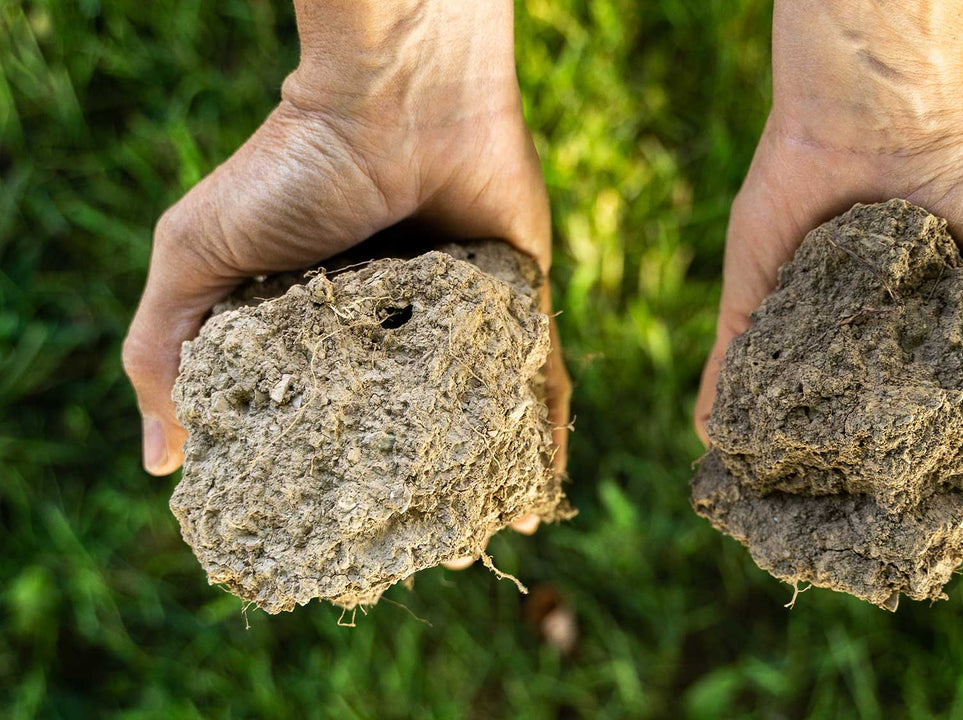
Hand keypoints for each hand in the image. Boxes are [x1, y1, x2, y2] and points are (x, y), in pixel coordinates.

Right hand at [122, 0, 568, 554]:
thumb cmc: (289, 171)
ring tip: (470, 543)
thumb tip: (162, 462)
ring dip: (476, 483)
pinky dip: (538, 441)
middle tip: (411, 554)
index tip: (324, 540)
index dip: (324, 483)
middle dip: (410, 495)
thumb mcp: (196, 256)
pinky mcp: (520, 305)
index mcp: (319, 331)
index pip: (323, 425)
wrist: (399, 98)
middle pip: (406, 433)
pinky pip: (536, 384)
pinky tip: (532, 496)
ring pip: (474, 421)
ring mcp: (462, 323)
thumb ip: (167, 351)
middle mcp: (394, 334)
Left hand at [695, 0, 962, 491]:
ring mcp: (813, 340)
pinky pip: (730, 383)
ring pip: (790, 430)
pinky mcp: (756, 315)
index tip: (939, 535)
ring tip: (785, 523)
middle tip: (860, 545)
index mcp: (948, 361)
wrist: (895, 123)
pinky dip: (725, 424)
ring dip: (786, 473)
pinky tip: (728, 467)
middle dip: (859, 496)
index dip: (941, 491)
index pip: (941, 447)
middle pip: (860, 449)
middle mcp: (878, 359)